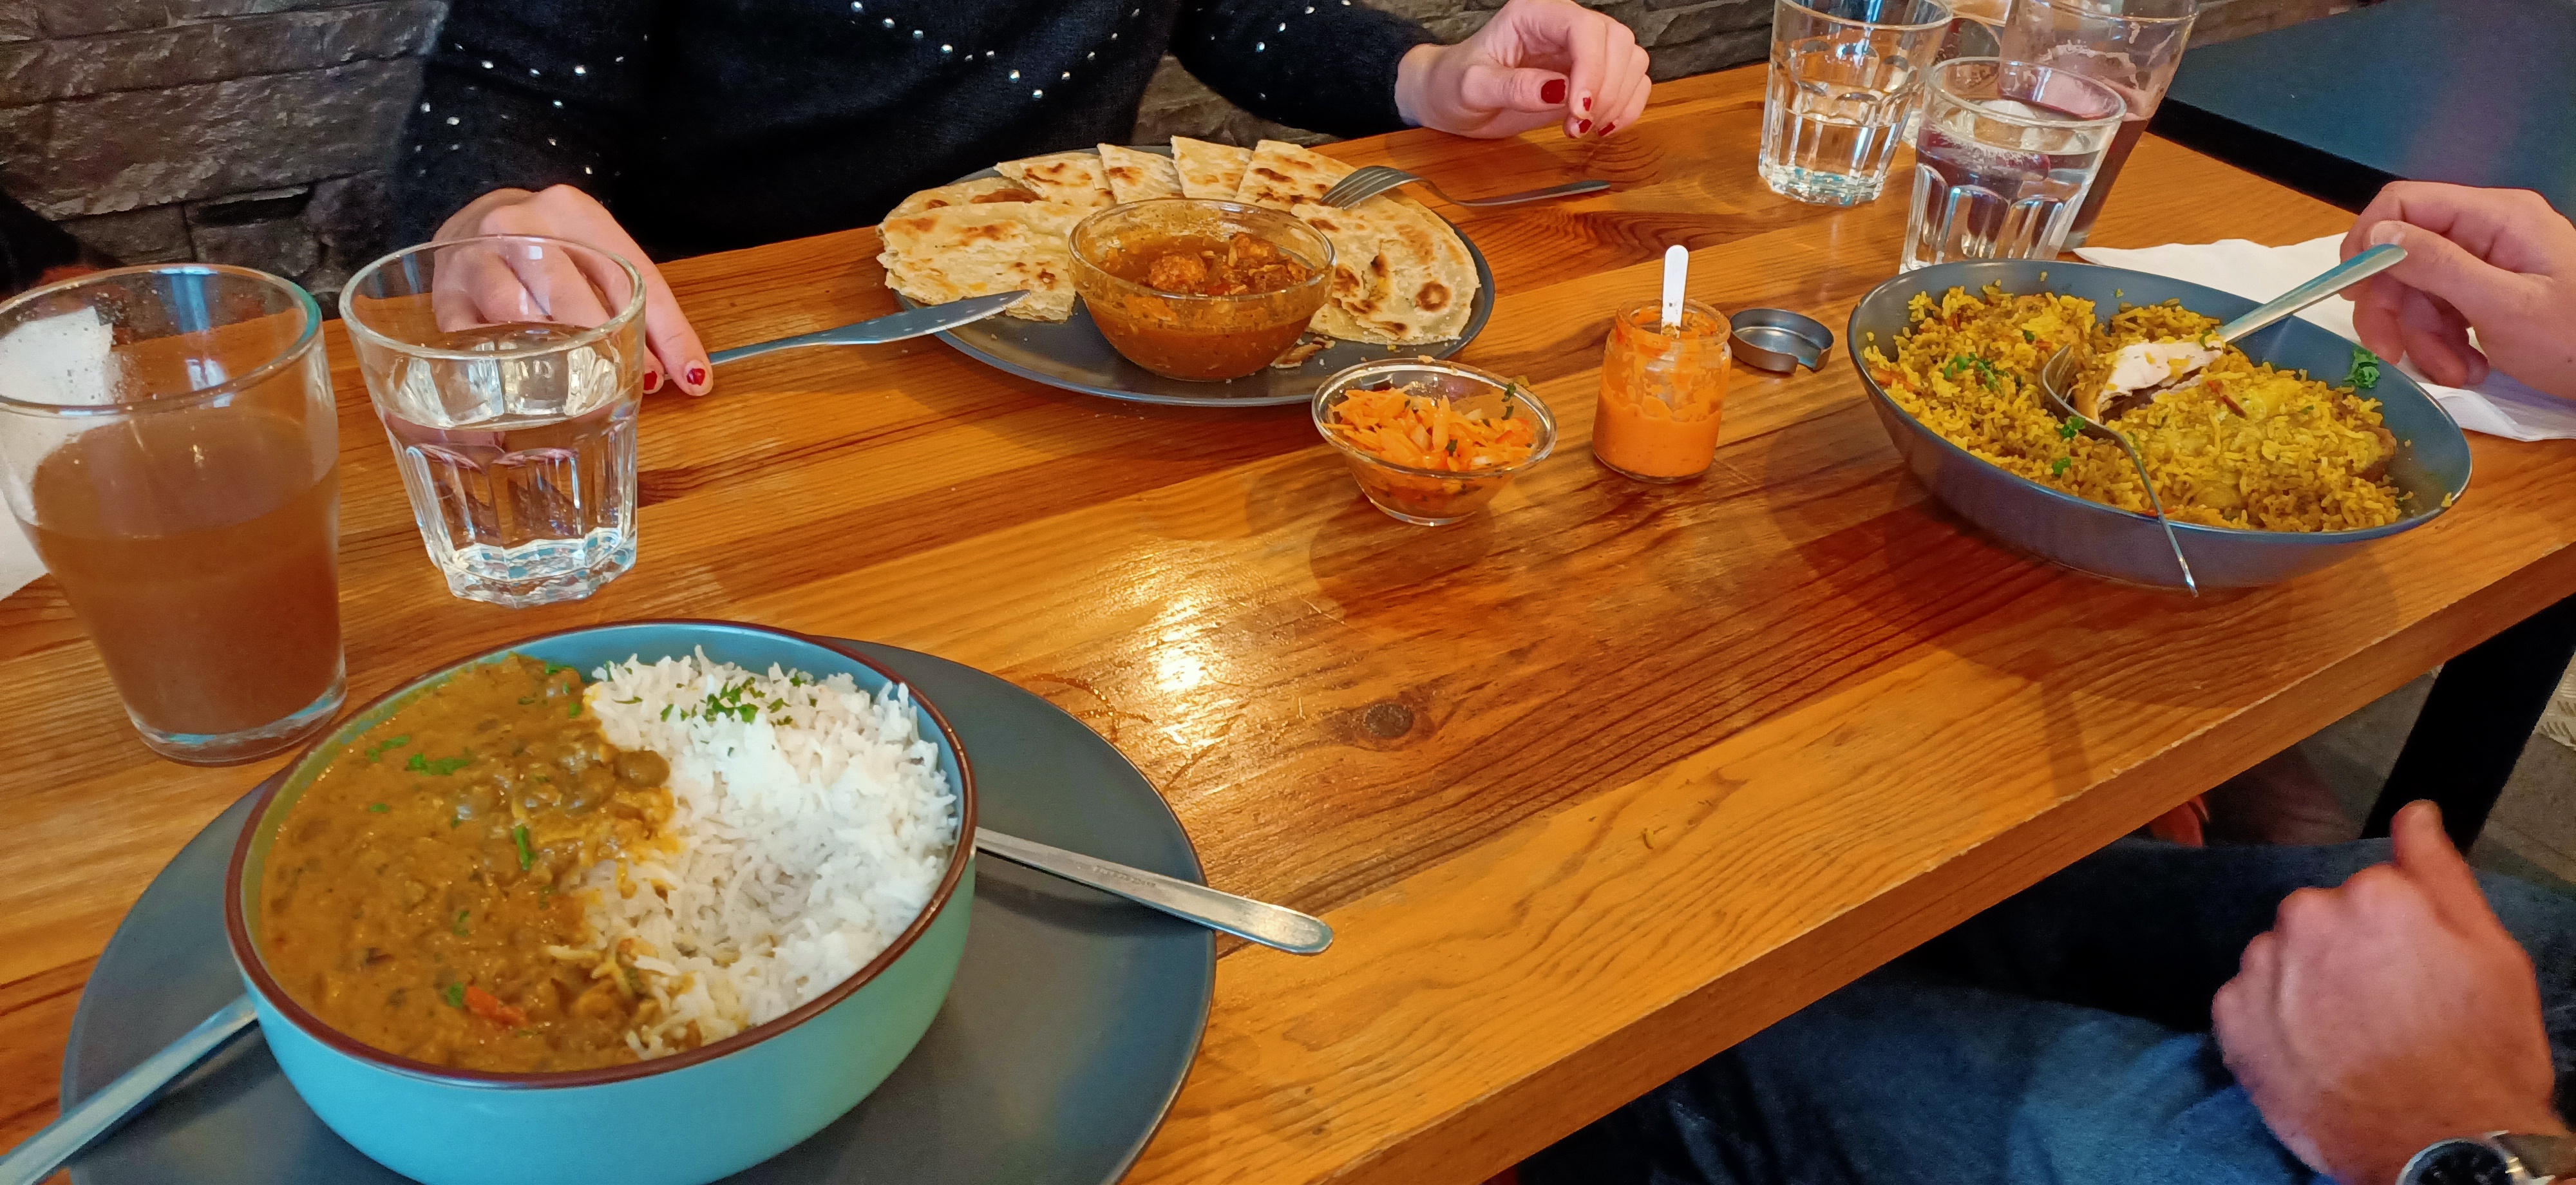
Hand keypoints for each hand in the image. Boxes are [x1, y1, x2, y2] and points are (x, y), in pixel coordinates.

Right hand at [435, 185, 711, 395]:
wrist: (474, 224)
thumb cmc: (550, 249)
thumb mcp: (599, 258)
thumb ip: (640, 309)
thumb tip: (683, 377)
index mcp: (572, 212)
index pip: (631, 274)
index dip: (665, 330)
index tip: (688, 377)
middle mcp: (519, 226)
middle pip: (567, 286)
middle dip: (603, 342)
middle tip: (626, 390)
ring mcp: (476, 258)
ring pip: (515, 309)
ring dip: (551, 355)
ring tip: (580, 395)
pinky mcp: (445, 295)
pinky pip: (471, 337)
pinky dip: (502, 367)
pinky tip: (524, 393)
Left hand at [1393, 0, 1651, 139]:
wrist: (1452, 99)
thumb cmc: (1454, 84)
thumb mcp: (1471, 88)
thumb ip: (1511, 87)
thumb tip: (1557, 91)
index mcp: (1533, 15)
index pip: (1583, 28)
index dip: (1592, 67)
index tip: (1579, 109)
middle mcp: (1562, 26)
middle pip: (1617, 41)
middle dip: (1607, 88)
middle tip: (1577, 126)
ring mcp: (1580, 50)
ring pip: (1631, 60)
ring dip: (1619, 100)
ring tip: (1581, 129)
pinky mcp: (1590, 76)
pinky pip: (1630, 83)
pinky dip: (1626, 107)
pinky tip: (1601, 128)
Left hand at [2213, 801, 2565, 1184]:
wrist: (2440, 1147)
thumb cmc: (2477, 1060)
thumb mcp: (2491, 954)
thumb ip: (2439, 871)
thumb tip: (2416, 814)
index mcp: (2373, 895)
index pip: (2371, 890)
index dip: (2396, 934)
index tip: (2412, 970)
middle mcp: (2306, 920)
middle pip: (2318, 919)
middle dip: (2343, 953)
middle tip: (2385, 1009)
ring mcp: (2263, 971)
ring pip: (2280, 958)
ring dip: (2303, 985)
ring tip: (2351, 1038)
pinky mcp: (2231, 1021)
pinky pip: (2245, 1001)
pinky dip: (2271, 1022)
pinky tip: (2313, 1053)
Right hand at [2341, 182, 2575, 399]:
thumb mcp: (2505, 306)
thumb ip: (2439, 266)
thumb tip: (2376, 236)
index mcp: (2495, 217)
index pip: (2404, 203)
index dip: (2367, 242)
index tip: (2353, 292)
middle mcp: (2487, 231)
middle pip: (2404, 256)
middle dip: (2395, 309)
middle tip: (2390, 354)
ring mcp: (2488, 262)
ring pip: (2418, 292)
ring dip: (2423, 339)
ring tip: (2456, 374)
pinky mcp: (2489, 292)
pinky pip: (2442, 311)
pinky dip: (2443, 345)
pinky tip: (2469, 368)